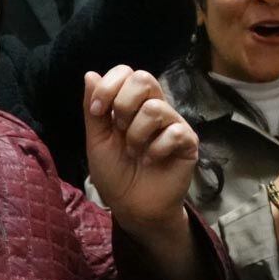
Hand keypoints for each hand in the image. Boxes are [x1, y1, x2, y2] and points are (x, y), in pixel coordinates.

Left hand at [84, 66, 198, 236]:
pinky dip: (155, 150)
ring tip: (135, 153)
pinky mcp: (188, 141)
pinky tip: (151, 161)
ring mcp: (173, 123)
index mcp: (132, 104)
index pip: (127, 73)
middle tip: (119, 129)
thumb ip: (94, 110)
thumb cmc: (115, 173)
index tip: (97, 112)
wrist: (132, 206)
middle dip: (123, 104)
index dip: (109, 86)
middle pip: (144, 78)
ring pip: (155, 108)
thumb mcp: (96, 140)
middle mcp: (155, 107)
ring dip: (136, 135)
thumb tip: (90, 74)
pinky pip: (173, 132)